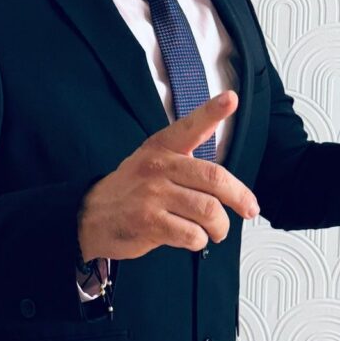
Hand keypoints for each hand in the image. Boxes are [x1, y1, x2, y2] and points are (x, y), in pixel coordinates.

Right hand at [77, 91, 259, 260]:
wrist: (91, 215)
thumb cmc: (131, 189)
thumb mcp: (153, 159)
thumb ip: (186, 154)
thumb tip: (222, 155)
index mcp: (162, 147)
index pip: (190, 126)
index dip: (212, 111)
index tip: (230, 99)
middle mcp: (158, 166)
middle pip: (214, 178)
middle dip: (239, 197)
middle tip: (248, 208)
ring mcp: (152, 195)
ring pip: (208, 210)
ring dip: (220, 226)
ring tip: (216, 230)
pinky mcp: (149, 223)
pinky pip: (192, 234)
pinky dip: (200, 241)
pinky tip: (194, 238)